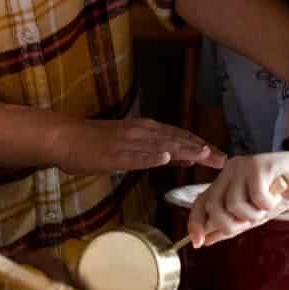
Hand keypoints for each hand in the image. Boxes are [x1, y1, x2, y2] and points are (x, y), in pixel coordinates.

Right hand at [53, 117, 225, 175]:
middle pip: (176, 140)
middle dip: (201, 149)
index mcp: (145, 129)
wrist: (65, 137)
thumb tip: (179, 157)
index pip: (179, 137)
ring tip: (203, 155)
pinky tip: (164, 157)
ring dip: (183, 150)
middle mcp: (140, 132)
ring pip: (160, 145)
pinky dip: (150, 155)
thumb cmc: (95, 143)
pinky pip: (134, 154)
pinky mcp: (113, 152)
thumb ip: (153, 150)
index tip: (220, 155)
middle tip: (223, 159)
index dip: (201, 145)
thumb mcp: (129, 145)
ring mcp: (127, 142)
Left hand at [186, 149, 288, 246]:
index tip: (198, 243)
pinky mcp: (260, 163)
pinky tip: (277, 196)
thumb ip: (232, 224)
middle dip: (231, 224)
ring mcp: (243, 165)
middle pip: (214, 206)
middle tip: (252, 221)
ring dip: (255, 214)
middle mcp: (230, 170)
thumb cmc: (283, 192)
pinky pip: (256, 197)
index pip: (202, 202)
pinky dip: (269, 204)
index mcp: (225, 181)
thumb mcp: (254, 214)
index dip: (196, 223)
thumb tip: (206, 240)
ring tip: (268, 206)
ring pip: (234, 204)